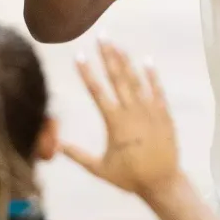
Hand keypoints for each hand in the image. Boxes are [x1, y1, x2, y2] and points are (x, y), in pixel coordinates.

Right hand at [62, 39, 179, 198]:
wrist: (162, 182)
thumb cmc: (129, 177)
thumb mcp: (99, 168)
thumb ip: (77, 155)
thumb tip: (55, 146)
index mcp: (114, 122)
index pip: (96, 91)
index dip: (86, 72)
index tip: (78, 55)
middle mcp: (131, 111)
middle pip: (117, 78)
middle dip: (108, 56)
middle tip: (102, 36)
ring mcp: (150, 110)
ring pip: (136, 80)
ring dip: (127, 61)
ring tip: (118, 44)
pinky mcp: (164, 113)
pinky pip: (158, 90)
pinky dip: (153, 75)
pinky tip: (147, 61)